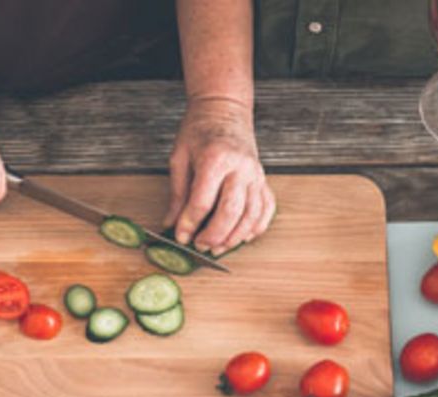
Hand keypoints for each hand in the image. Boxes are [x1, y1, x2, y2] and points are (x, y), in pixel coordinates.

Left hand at [163, 96, 274, 254]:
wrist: (224, 108)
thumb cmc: (199, 129)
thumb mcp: (179, 157)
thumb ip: (177, 193)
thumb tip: (171, 223)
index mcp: (215, 159)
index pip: (202, 201)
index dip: (189, 224)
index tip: (180, 236)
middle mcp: (240, 168)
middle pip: (230, 212)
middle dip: (214, 235)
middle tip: (200, 246)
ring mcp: (255, 174)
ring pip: (251, 214)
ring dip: (235, 236)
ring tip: (219, 248)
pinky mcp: (263, 178)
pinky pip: (266, 208)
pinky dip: (257, 226)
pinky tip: (244, 237)